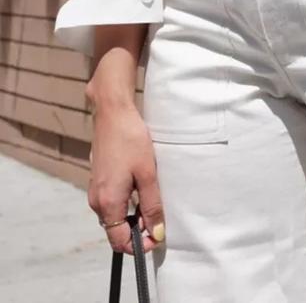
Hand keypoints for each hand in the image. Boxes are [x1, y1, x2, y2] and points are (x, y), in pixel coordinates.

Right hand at [87, 101, 165, 255]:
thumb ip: (151, 206)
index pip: (119, 242)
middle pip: (116, 230)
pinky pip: (111, 202)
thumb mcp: (147, 174)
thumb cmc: (130, 140)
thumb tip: (157, 233)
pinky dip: (125, 204)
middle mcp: (96, 201)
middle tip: (158, 217)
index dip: (139, 245)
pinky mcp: (97, 180)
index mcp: (108, 203)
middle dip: (137, 231)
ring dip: (131, 216)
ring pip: (114, 216)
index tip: (157, 236)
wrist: (112, 113)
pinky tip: (140, 188)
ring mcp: (94, 190)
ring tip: (151, 200)